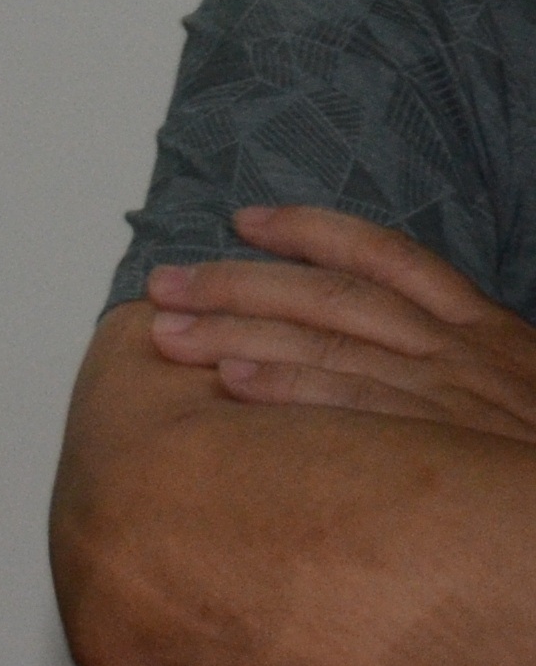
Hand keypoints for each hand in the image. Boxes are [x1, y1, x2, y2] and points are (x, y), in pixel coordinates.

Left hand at [147, 208, 535, 445]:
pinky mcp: (452, 445)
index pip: (389, 256)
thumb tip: (374, 356)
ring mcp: (458, 397)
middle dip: (239, 284)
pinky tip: (234, 385)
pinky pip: (360, 407)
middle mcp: (467, 352)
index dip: (311, 230)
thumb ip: (459, 369)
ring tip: (169, 331)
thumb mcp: (521, 395)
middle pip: (334, 295)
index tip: (243, 220)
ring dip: (239, 331)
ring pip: (330, 342)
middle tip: (165, 284)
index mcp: (487, 331)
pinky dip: (293, 390)